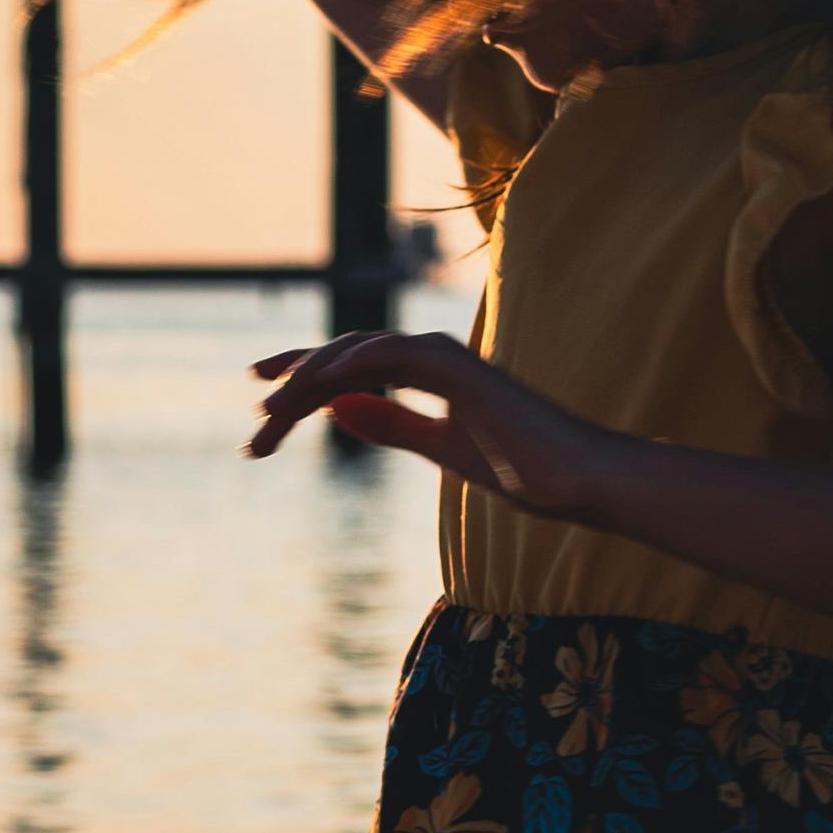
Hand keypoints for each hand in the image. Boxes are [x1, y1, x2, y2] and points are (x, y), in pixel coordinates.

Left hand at [246, 329, 615, 522]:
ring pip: (356, 352)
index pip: (351, 368)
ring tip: (269, 411)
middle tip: (253, 418)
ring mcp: (446, 356)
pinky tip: (314, 388)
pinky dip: (348, 366)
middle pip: (343, 358)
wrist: (579, 480)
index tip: (261, 405)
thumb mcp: (442, 448)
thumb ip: (393, 425)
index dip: (303, 382)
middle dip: (292, 386)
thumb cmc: (525, 468)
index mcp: (430, 373)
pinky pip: (389, 355)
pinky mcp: (458, 368)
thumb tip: (339, 409)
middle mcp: (433, 354)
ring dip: (308, 379)